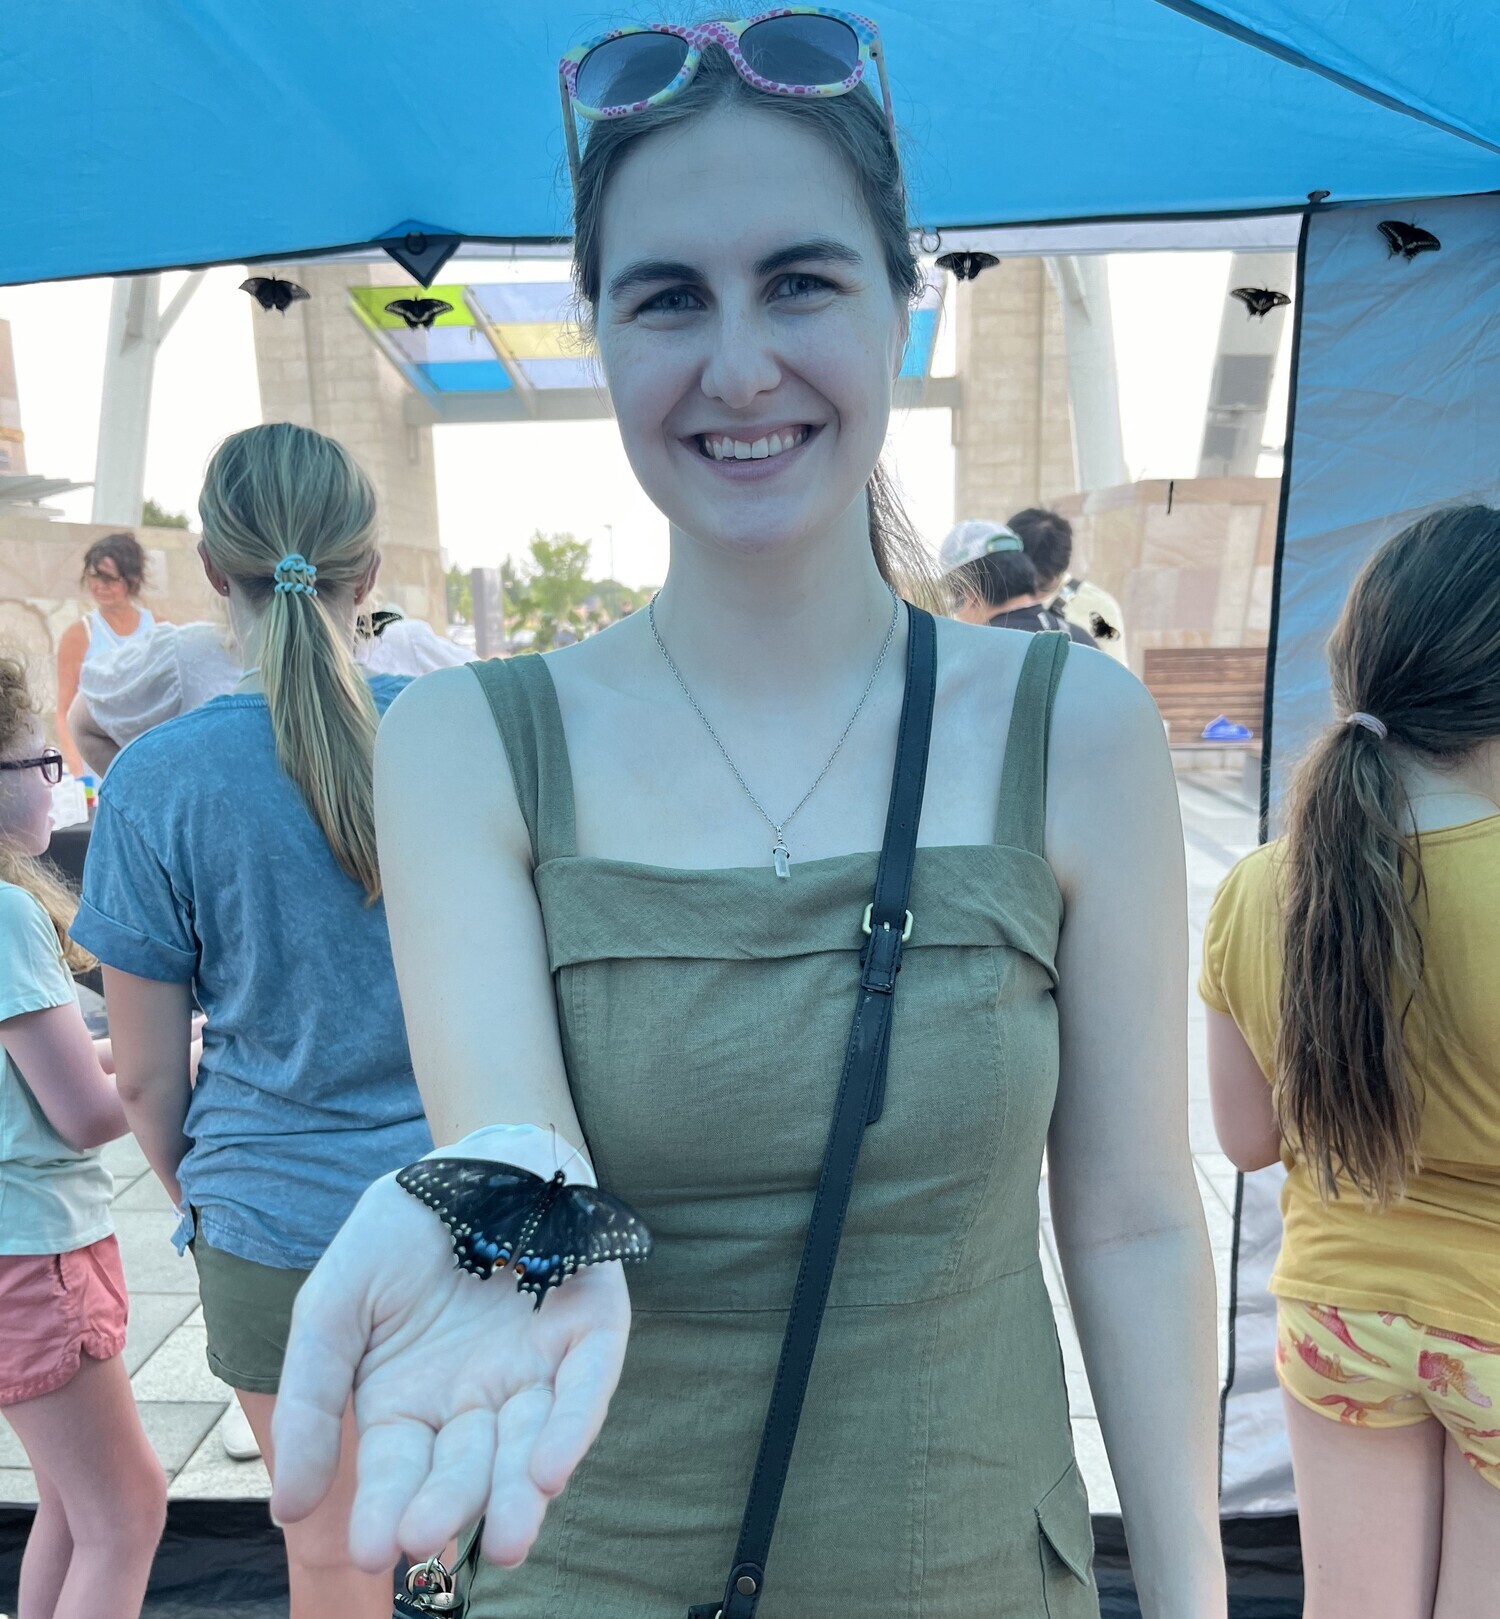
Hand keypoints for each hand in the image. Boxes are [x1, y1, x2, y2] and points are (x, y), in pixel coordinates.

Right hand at [270, 1170, 631, 1573]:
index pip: (398, 1471)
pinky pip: (583, 1389)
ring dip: (518, 1494)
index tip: (373, 1547)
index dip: (386, 1508)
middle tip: (425, 1539)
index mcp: (410, 1405)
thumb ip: (313, 1402)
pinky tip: (549, 1470)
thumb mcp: (333, 1308)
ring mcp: (536, 1371)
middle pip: (465, 1468)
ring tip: (509, 1538)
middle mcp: (475, 1403)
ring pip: (529, 1445)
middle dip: (449, 1506)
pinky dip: (570, 1429)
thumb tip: (287, 1508)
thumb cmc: (400, 1234)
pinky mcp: (589, 1335)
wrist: (470, 1157)